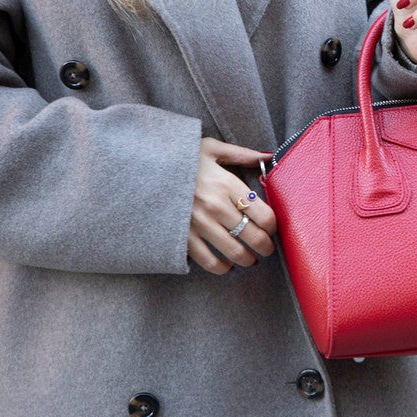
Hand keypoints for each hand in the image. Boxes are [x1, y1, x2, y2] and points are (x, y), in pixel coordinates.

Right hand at [187, 137, 276, 274]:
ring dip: (248, 259)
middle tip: (268, 248)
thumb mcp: (213, 148)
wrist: (143, 171)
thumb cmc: (181, 157)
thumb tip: (268, 156)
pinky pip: (208, 261)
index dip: (273, 226)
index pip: (263, 214)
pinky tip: (227, 265)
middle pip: (253, 236)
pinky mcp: (183, 237)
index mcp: (227, 184)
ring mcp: (199, 224)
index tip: (272, 227)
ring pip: (234, 251)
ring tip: (252, 259)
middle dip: (265, 246)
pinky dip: (221, 268)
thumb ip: (243, 154)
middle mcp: (216, 206)